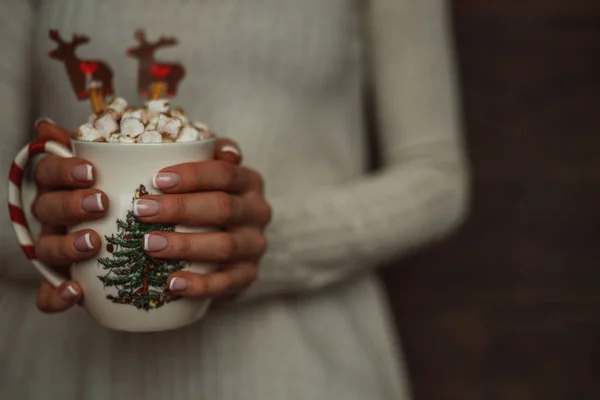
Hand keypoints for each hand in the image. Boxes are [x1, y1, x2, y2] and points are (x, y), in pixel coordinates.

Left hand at [31, 119, 247, 311]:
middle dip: (182, 208)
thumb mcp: (181, 174)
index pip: (224, 170)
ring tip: (150, 246)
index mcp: (245, 180)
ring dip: (188, 245)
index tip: (154, 179)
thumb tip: (50, 126)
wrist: (224, 247)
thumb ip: (133, 151)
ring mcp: (255, 244)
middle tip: (142, 212)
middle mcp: (256, 209)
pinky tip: (173, 284)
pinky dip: (202, 284)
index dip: (192, 173)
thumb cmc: (192, 204)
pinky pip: (230, 282)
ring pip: (227, 245)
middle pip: (223, 206)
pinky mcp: (248, 276)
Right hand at [32, 119, 105, 311]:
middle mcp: (53, 217)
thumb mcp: (112, 170)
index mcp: (61, 188)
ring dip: (66, 245)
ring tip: (93, 243)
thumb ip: (88, 149)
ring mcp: (55, 248)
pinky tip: (75, 292)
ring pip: (45, 248)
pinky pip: (48, 293)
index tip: (91, 171)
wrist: (136, 244)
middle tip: (101, 203)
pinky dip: (56, 295)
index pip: (48, 172)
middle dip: (71, 205)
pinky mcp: (61, 281)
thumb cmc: (122, 199)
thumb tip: (46, 124)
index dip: (64, 170)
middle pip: (46, 208)